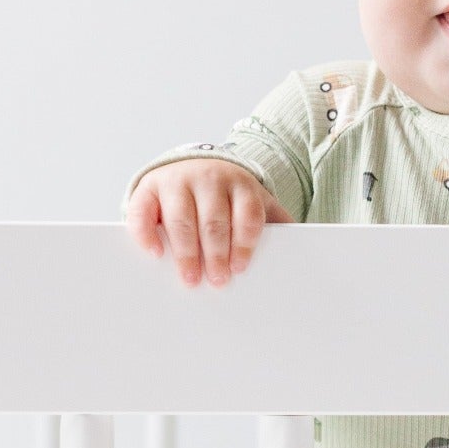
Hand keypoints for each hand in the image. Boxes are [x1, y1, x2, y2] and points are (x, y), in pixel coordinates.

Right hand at [123, 157, 293, 288]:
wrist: (196, 165)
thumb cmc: (229, 197)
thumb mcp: (254, 202)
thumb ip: (275, 220)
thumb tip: (306, 248)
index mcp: (240, 186)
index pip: (246, 214)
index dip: (244, 243)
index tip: (240, 269)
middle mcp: (208, 178)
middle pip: (214, 220)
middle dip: (216, 254)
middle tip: (217, 282)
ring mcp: (176, 180)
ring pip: (181, 218)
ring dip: (186, 251)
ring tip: (191, 278)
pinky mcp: (148, 186)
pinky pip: (143, 210)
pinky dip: (145, 232)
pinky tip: (155, 253)